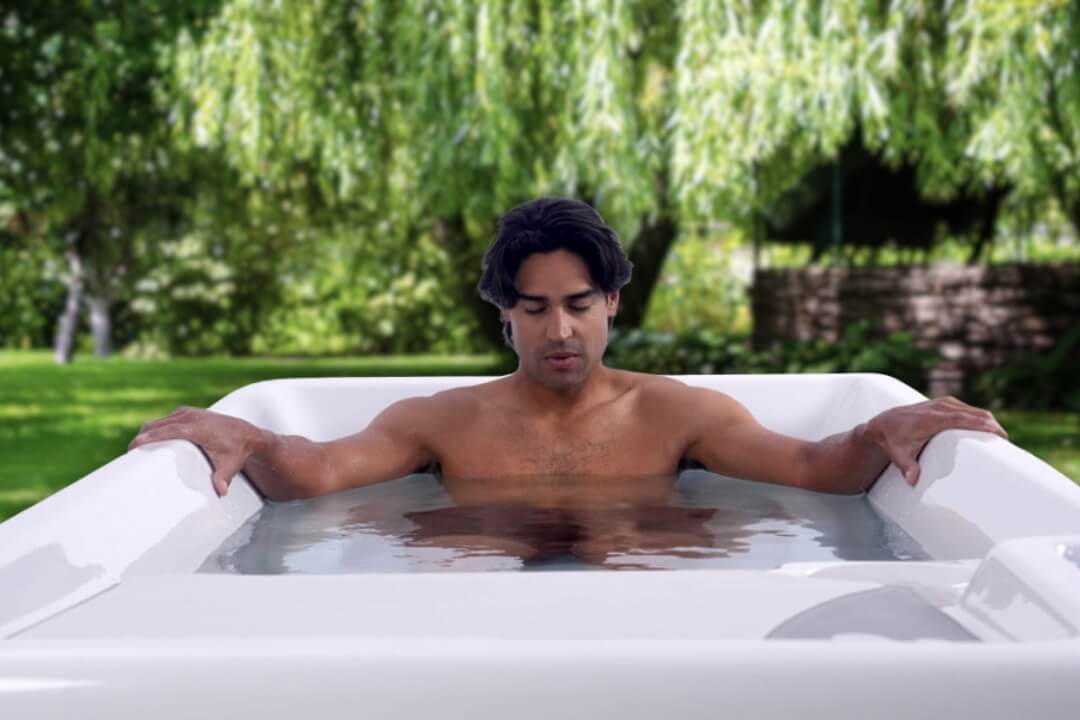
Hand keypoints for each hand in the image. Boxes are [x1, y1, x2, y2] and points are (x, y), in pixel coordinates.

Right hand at [129, 407, 263, 495]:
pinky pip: (164, 420)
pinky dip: (155, 430)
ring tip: (137, 452)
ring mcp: (187, 413)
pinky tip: (150, 443)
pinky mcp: (185, 413)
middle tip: (129, 457)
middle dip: (142, 438)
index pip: (170, 431)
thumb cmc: (237, 451)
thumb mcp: (230, 465)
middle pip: (158, 426)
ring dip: (147, 434)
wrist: (247, 434)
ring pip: (158, 422)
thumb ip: (223, 478)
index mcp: (198, 428)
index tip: (134, 445)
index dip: (151, 437)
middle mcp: (191, 417)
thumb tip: (220, 492)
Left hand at [867, 396, 1007, 486]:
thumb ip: (907, 466)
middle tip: (1006, 444)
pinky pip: (969, 410)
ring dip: (988, 422)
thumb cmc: (892, 440)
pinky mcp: (946, 404)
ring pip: (974, 411)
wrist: (883, 424)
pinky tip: (988, 430)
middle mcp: (940, 407)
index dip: (982, 425)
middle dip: (992, 426)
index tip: (998, 434)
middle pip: (974, 414)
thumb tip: (913, 480)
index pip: (962, 419)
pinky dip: (980, 419)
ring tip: (1001, 439)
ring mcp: (943, 403)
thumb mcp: (899, 455)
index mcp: (932, 418)